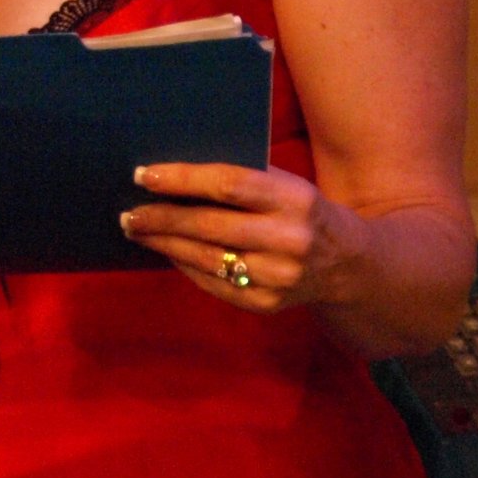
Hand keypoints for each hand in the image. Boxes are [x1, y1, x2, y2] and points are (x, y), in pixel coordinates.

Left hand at [119, 162, 370, 313]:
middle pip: (211, 227)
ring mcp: (279, 278)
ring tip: (136, 229)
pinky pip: (214, 284)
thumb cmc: (301, 210)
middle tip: (128, 211)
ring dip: (164, 243)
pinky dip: (185, 265)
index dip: (182, 179)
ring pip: (207, 259)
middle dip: (162, 218)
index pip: (229, 184)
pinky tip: (166, 250)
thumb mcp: (286, 185)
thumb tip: (172, 172)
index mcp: (295, 199)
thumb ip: (242, 178)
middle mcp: (290, 240)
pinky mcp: (268, 305)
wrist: (349, 265)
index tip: (144, 174)